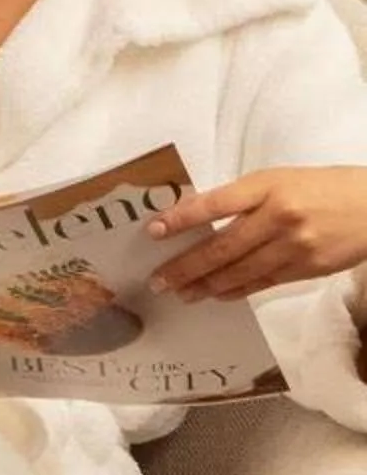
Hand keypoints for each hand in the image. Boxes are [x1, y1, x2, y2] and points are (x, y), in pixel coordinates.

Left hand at [149, 168, 366, 301]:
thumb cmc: (322, 188)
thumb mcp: (279, 180)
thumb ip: (242, 198)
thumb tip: (195, 218)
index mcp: (267, 187)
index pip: (214, 204)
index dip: (180, 219)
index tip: (152, 231)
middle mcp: (279, 217)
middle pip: (222, 246)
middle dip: (185, 266)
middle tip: (158, 280)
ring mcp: (295, 246)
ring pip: (240, 271)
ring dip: (205, 285)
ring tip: (180, 293)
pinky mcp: (308, 269)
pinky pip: (264, 283)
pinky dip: (237, 290)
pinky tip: (216, 294)